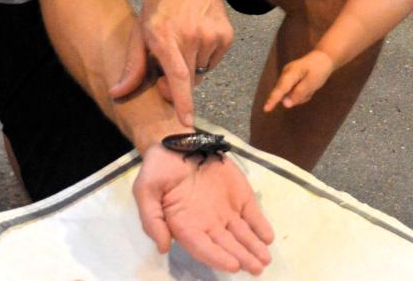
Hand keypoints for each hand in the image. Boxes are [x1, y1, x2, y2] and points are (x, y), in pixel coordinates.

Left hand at [111, 0, 233, 125]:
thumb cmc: (163, 2)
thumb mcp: (140, 28)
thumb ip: (132, 65)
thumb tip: (117, 93)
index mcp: (165, 36)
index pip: (178, 75)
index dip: (182, 100)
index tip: (187, 121)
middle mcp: (192, 37)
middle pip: (187, 81)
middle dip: (176, 82)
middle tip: (167, 61)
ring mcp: (212, 36)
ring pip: (201, 72)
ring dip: (191, 66)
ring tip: (185, 41)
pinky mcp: (226, 37)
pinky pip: (213, 62)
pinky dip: (205, 57)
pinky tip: (198, 37)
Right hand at [134, 144, 273, 274]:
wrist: (177, 143)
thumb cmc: (158, 169)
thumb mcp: (145, 191)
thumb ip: (151, 219)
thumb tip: (163, 247)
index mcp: (185, 226)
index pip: (203, 247)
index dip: (218, 257)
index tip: (233, 266)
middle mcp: (207, 222)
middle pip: (226, 245)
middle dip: (242, 257)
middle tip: (257, 268)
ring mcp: (225, 210)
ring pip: (242, 233)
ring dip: (254, 247)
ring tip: (265, 259)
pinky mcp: (238, 195)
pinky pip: (251, 214)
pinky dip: (260, 225)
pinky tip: (267, 237)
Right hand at [262, 50, 334, 111]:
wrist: (323, 57)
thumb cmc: (318, 69)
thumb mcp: (312, 83)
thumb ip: (298, 94)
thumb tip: (285, 104)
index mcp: (291, 73)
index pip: (281, 89)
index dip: (273, 99)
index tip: (266, 109)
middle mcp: (285, 74)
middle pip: (286, 95)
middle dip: (299, 97)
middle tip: (311, 89)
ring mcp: (286, 77)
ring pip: (290, 96)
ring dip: (301, 95)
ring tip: (311, 86)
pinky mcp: (289, 80)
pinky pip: (293, 93)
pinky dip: (302, 93)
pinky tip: (308, 86)